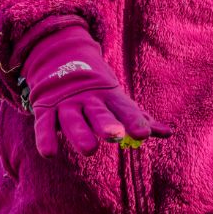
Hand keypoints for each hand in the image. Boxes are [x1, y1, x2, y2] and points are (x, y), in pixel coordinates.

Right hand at [23, 25, 169, 156]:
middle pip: (99, 112)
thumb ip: (140, 119)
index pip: (124, 108)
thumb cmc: (98, 93)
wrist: (61, 61)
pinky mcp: (45, 109)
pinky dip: (45, 137)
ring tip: (90, 149)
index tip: (143, 134)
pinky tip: (50, 152)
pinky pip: (44, 124)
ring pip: (72, 119)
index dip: (134, 120)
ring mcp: (66, 104)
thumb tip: (168, 132)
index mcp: (110, 96)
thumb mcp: (118, 101)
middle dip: (107, 124)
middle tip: (116, 135)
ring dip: (80, 133)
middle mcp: (89, 99)